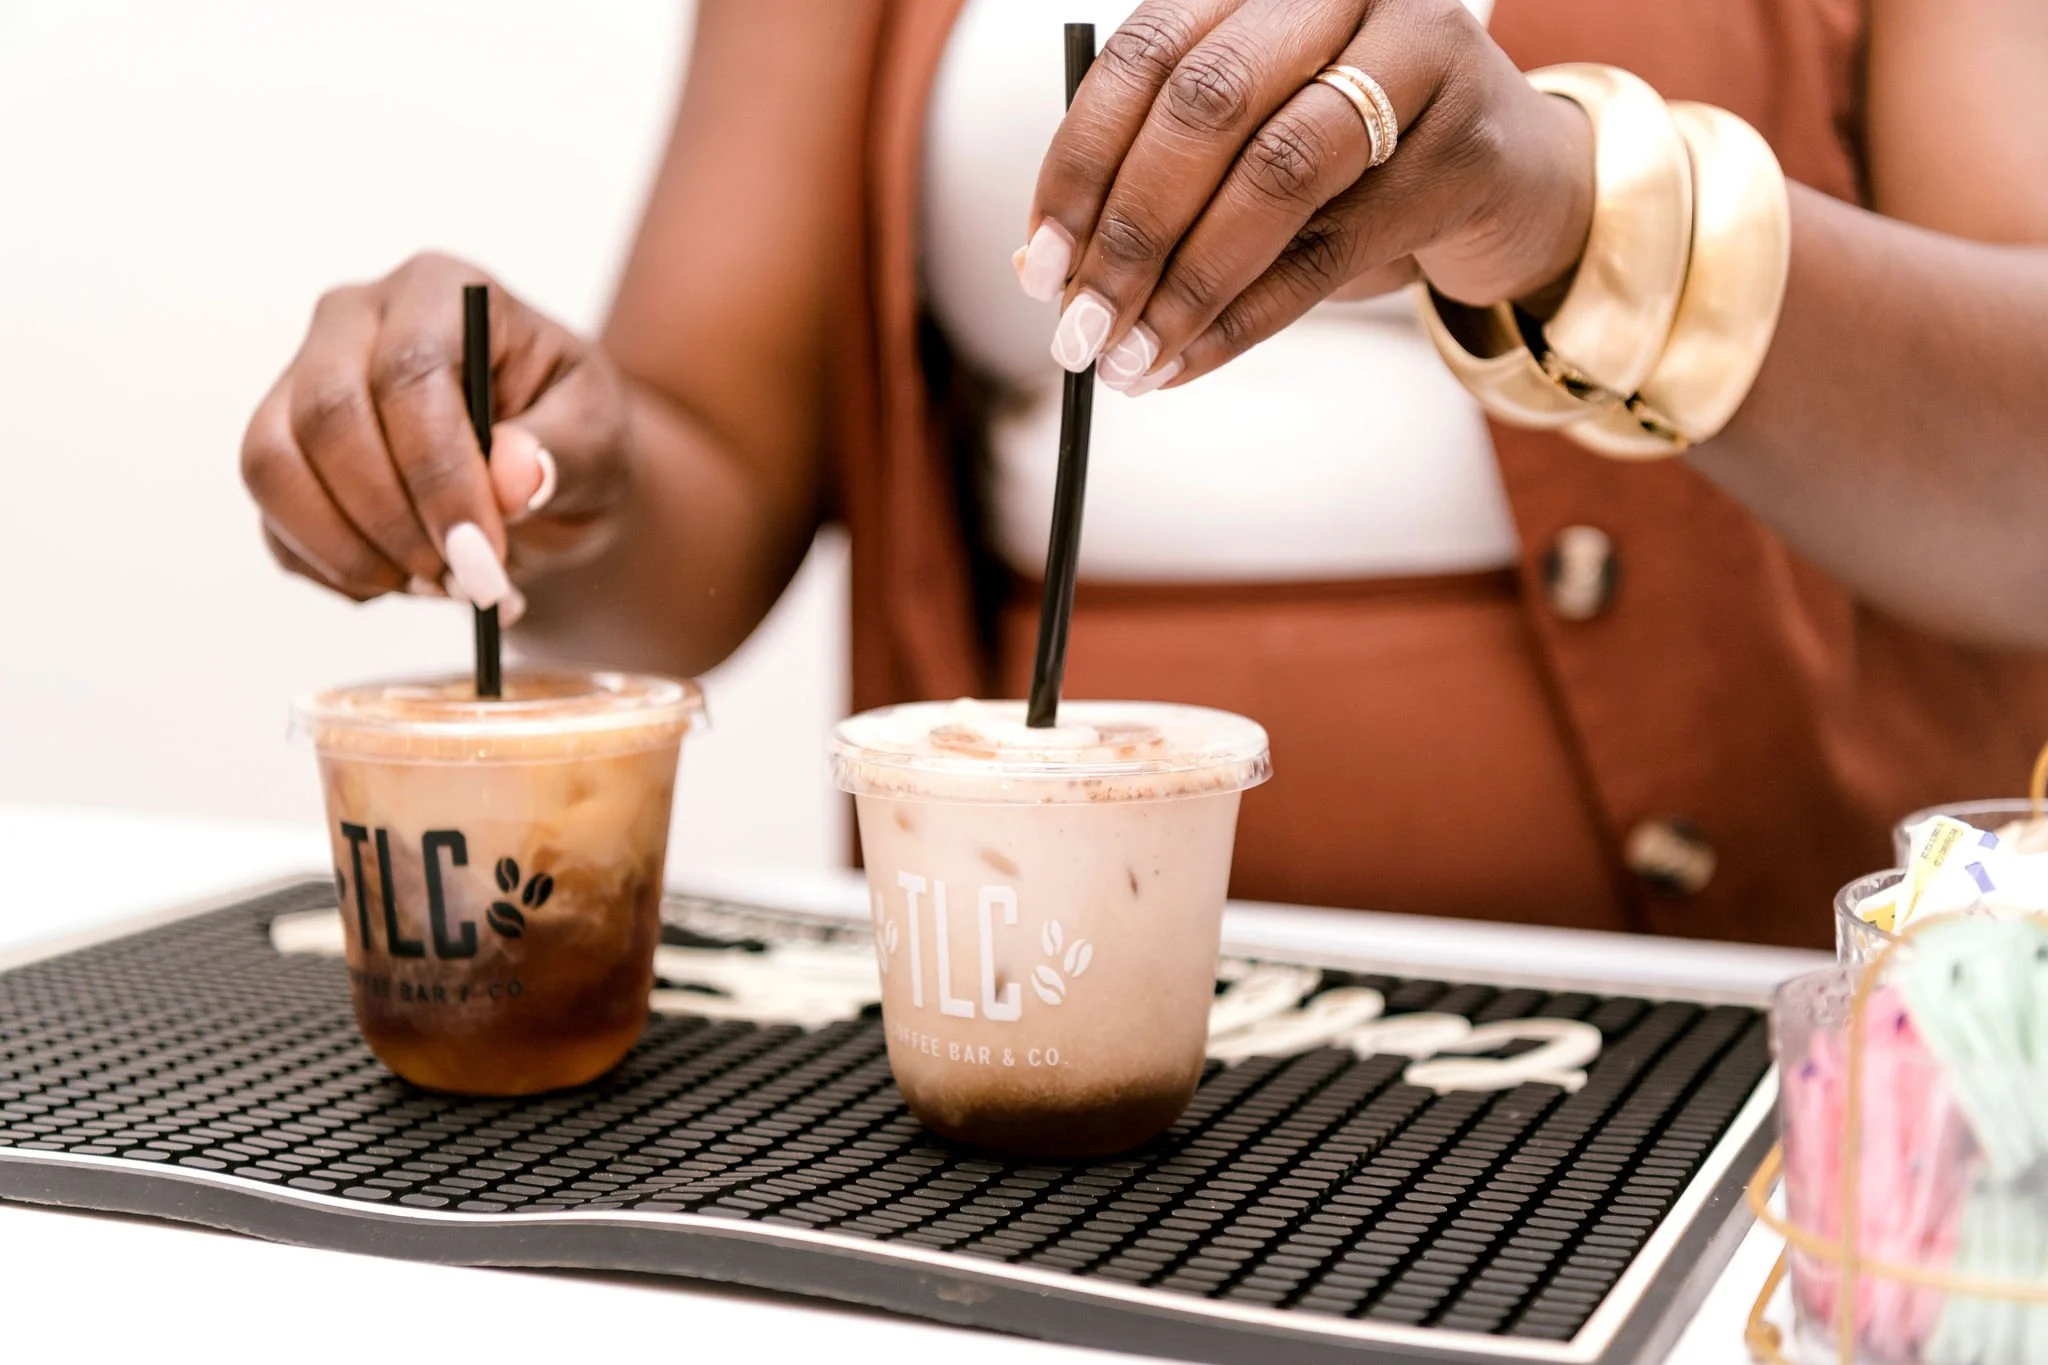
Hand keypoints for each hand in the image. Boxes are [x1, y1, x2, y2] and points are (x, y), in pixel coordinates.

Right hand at [241, 253, 630, 616]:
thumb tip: (513, 478)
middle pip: (326, 415)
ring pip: (272, 467)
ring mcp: (300, 382)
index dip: (437, 474)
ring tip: (440, 589)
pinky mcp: (282, 454)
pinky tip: (407, 583)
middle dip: (392, 522)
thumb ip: (564, 454)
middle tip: (463, 584)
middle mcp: (353, 321)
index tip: (481, 555)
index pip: (407, 372)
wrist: (545, 476)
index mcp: (439, 291)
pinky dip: (337, 573)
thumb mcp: (599, 440)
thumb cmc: (572, 439)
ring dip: (354, 553)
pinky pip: (274, 523)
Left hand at [1016, 0, 1593, 390]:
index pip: (1146, 55)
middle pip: (1208, 104)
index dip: (1082, 164)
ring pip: (1274, 174)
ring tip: (1128, 360)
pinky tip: (1185, 363)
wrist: (1508, 177)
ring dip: (1185, 285)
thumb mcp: (1246, 149)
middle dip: (1129, 232)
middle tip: (1077, 330)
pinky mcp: (1464, 146)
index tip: (1041, 263)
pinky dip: (1243, 318)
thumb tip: (1039, 267)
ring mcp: (1417, 56)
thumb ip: (1150, 183)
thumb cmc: (1352, 162)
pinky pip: (1329, 248)